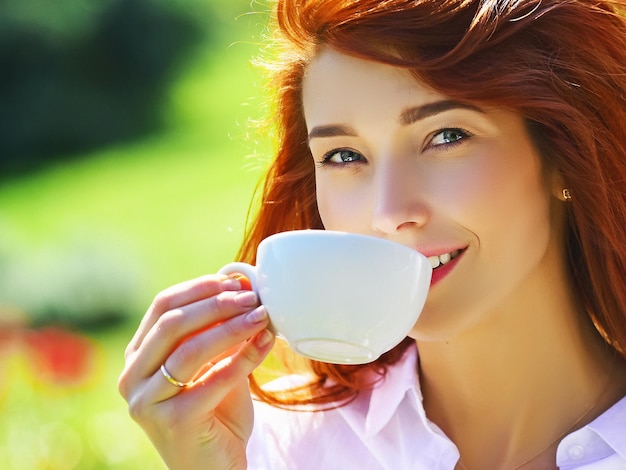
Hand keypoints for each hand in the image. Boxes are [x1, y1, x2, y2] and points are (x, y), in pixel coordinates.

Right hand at [118, 275, 273, 469]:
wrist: (214, 467)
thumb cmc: (215, 411)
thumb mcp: (215, 363)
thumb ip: (220, 331)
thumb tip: (244, 286)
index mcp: (139, 355)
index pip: (163, 306)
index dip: (200, 288)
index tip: (234, 280)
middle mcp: (133, 376)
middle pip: (172, 323)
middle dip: (216, 304)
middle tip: (251, 297)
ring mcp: (147, 401)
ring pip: (189, 350)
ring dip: (230, 328)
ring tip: (261, 316)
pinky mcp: (171, 422)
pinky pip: (210, 381)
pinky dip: (241, 359)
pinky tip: (264, 344)